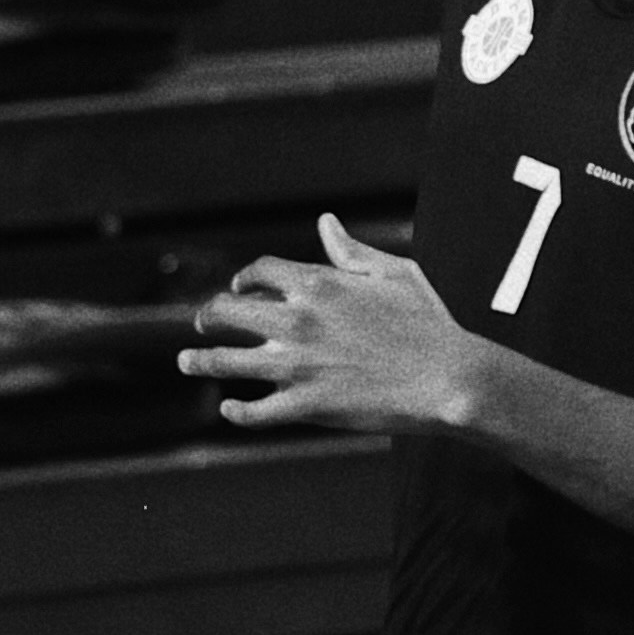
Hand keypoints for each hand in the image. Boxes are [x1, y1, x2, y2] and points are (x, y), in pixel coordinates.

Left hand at [185, 217, 494, 437]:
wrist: (448, 377)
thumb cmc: (427, 321)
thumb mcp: (392, 273)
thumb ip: (350, 250)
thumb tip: (325, 222)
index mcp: (317, 283)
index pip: (260, 271)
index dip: (244, 277)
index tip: (239, 285)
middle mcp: (297, 321)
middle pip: (230, 311)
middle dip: (210, 315)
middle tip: (203, 323)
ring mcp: (297, 366)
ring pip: (228, 362)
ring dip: (200, 360)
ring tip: (186, 361)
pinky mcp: (305, 406)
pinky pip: (256, 411)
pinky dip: (237, 412)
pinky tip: (229, 409)